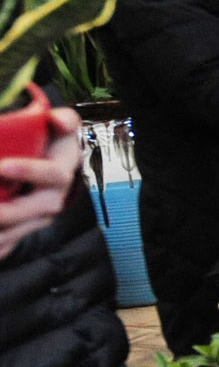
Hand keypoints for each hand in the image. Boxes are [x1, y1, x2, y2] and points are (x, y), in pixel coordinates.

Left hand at [0, 107, 81, 260]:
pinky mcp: (22, 230)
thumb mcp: (61, 127)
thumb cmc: (52, 142)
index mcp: (61, 174)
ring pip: (16, 232)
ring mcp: (36, 220)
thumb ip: (64, 121)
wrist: (53, 168)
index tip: (2, 165)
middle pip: (33, 210)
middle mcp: (52, 200)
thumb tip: (60, 122)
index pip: (51, 174)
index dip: (28, 171)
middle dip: (6, 212)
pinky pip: (7, 245)